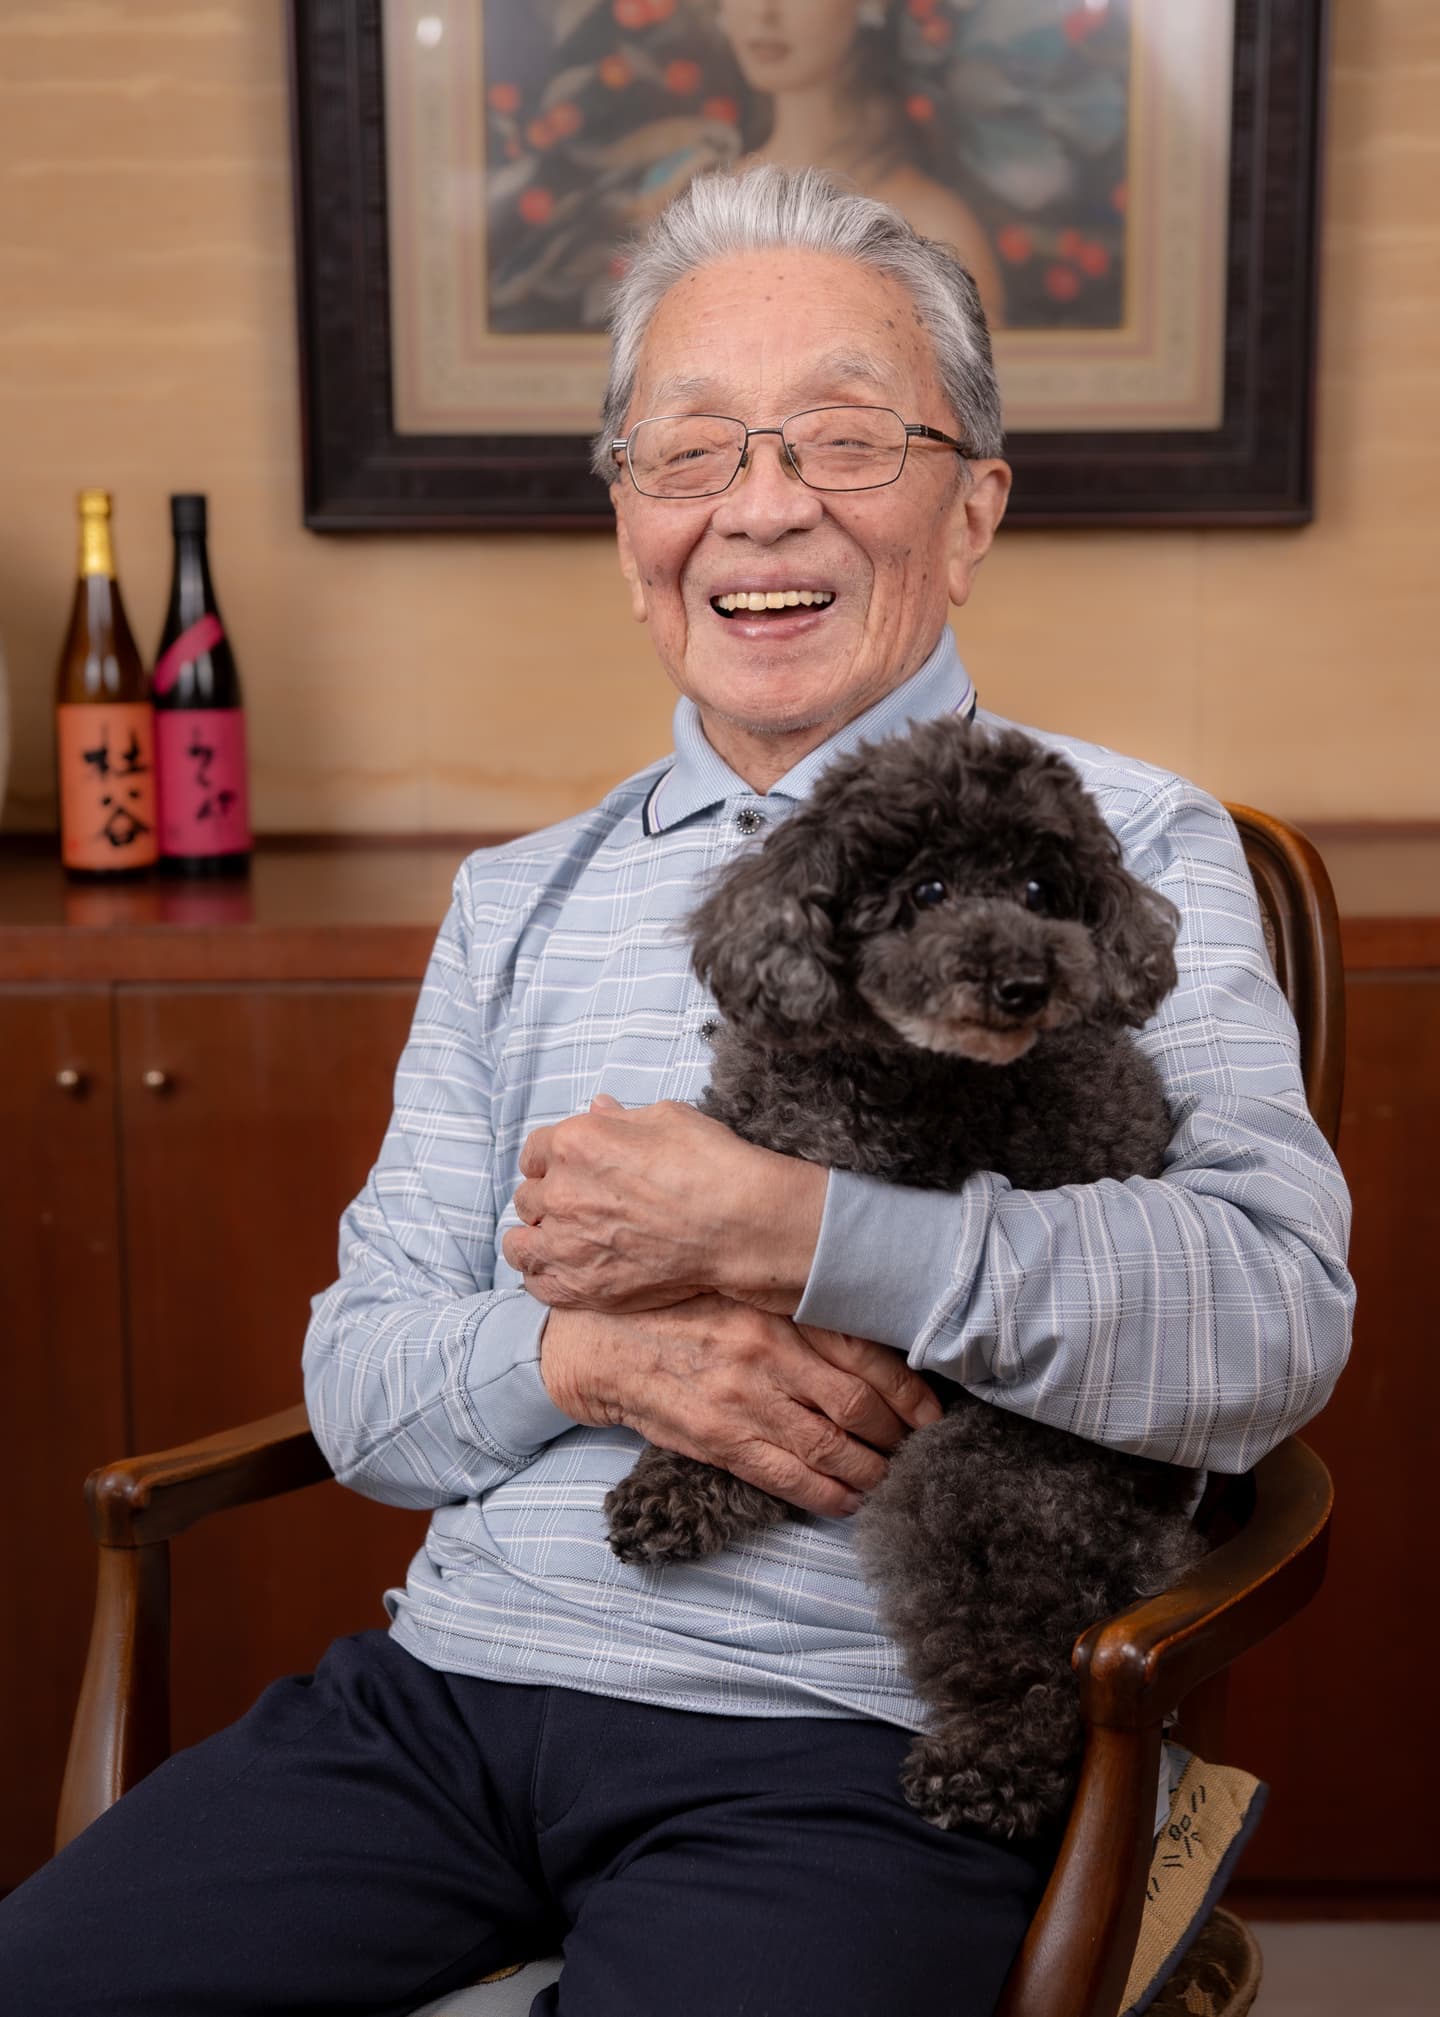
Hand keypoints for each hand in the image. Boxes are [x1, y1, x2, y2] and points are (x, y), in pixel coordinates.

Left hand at [502, 1095, 826, 1315]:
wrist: (739, 1225)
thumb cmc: (711, 1165)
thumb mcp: (666, 1119)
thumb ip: (620, 1119)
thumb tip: (599, 1109)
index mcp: (575, 1144)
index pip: (534, 1153)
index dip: (549, 1162)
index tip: (563, 1171)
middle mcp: (562, 1193)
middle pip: (528, 1199)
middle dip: (546, 1200)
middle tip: (571, 1208)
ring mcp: (569, 1244)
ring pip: (520, 1246)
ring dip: (533, 1241)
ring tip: (552, 1243)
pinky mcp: (584, 1287)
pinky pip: (539, 1286)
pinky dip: (544, 1279)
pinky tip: (560, 1273)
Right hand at [539, 1293, 943, 1519]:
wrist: (593, 1341)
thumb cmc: (670, 1309)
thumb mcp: (735, 1290)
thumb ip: (792, 1308)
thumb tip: (861, 1333)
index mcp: (777, 1310)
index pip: (865, 1353)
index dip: (908, 1389)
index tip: (931, 1409)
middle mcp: (769, 1353)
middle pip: (859, 1404)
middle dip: (898, 1434)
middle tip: (918, 1448)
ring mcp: (744, 1400)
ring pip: (832, 1446)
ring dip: (872, 1471)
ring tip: (892, 1480)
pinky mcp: (719, 1439)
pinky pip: (788, 1476)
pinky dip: (827, 1494)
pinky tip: (849, 1501)